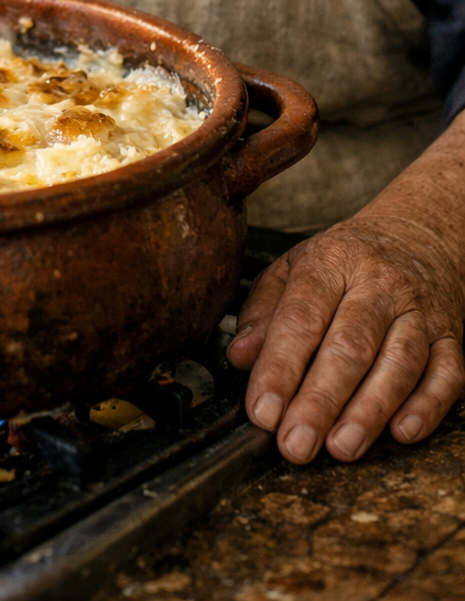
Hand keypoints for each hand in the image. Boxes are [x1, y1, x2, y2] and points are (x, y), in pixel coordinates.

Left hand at [228, 211, 464, 463]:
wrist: (419, 235)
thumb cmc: (345, 261)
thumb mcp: (294, 267)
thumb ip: (265, 311)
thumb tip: (241, 357)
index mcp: (331, 262)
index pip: (301, 317)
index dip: (280, 368)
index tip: (261, 411)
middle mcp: (379, 284)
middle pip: (350, 345)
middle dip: (320, 400)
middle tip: (295, 444)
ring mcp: (420, 312)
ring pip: (399, 363)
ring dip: (369, 411)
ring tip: (339, 448)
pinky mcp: (451, 338)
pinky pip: (447, 375)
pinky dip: (427, 407)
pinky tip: (401, 433)